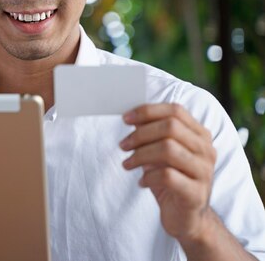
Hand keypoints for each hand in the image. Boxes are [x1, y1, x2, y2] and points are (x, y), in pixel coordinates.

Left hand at [119, 103, 216, 242]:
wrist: (187, 218)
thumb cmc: (171, 179)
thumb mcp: (159, 153)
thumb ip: (151, 133)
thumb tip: (133, 116)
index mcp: (199, 135)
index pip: (175, 111)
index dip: (148, 111)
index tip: (125, 118)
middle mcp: (206, 150)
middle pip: (171, 127)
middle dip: (141, 134)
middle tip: (123, 145)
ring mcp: (204, 172)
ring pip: (168, 149)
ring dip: (140, 155)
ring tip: (127, 164)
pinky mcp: (196, 194)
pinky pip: (167, 176)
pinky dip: (148, 176)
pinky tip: (142, 182)